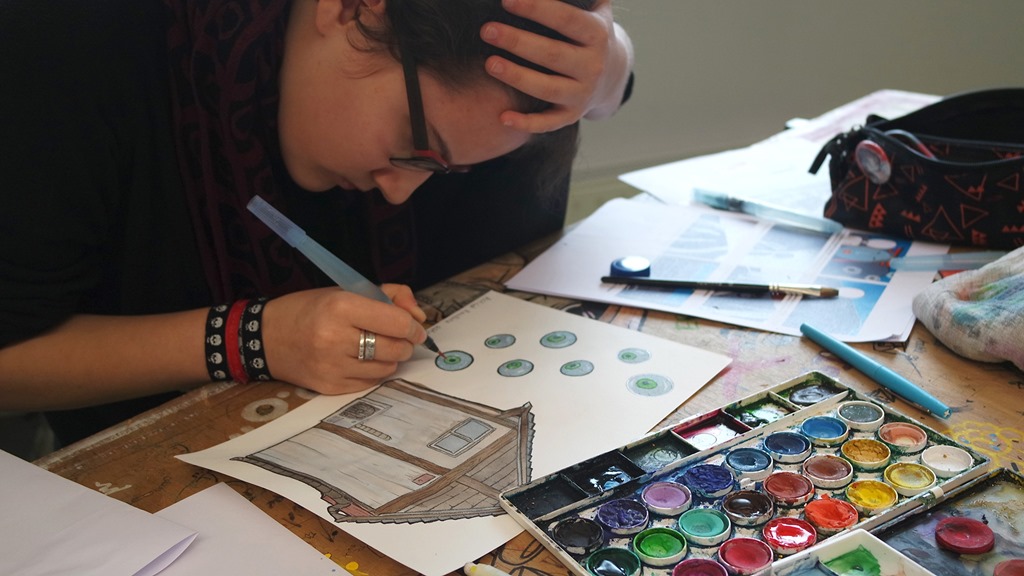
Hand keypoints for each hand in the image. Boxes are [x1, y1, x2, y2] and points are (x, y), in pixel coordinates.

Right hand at [261, 286, 427, 394]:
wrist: (265, 336)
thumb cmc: (310, 309)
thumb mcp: (346, 291)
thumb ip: (390, 296)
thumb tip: (418, 315)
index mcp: (341, 307)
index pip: (397, 322)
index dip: (413, 326)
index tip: (415, 326)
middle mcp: (336, 338)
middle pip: (396, 348)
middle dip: (405, 343)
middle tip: (399, 337)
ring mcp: (332, 366)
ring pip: (387, 368)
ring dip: (390, 358)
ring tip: (377, 346)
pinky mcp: (330, 387)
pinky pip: (370, 382)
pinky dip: (374, 371)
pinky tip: (361, 360)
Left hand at [481, 0, 633, 132]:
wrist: (611, 74)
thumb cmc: (588, 32)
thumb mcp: (594, 7)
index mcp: (597, 35)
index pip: (567, 20)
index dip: (538, 9)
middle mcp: (592, 66)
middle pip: (553, 55)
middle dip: (518, 41)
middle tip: (487, 29)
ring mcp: (581, 94)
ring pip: (547, 89)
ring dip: (517, 77)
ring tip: (489, 63)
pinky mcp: (570, 116)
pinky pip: (548, 123)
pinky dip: (526, 123)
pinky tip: (502, 117)